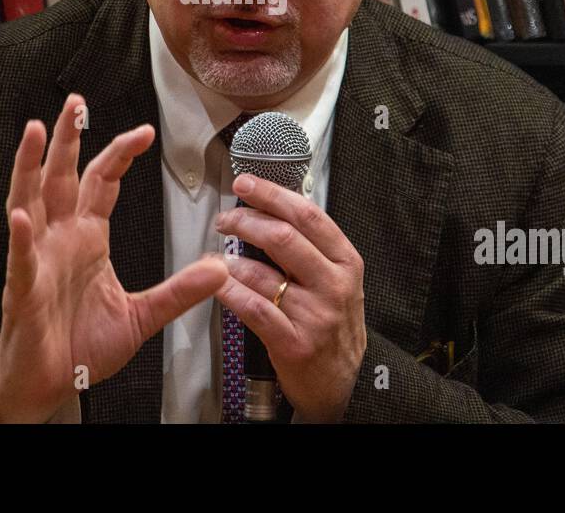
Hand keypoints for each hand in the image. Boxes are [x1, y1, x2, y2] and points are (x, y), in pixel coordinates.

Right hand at [0, 94, 227, 421]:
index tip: (144, 132)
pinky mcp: (23, 290)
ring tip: (33, 133)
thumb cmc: (83, 347)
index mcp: (86, 238)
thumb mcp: (143, 316)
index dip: (120, 154)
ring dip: (29, 167)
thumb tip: (219, 269)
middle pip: (61, 177)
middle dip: (66, 138)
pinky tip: (22, 214)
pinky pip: (22, 258)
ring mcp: (38, 260)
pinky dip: (22, 236)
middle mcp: (59, 239)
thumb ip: (179, 291)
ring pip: (30, 201)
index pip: (102, 182)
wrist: (53, 385)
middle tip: (74, 102)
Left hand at [214, 172, 365, 422]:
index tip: (246, 183)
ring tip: (217, 257)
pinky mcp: (294, 342)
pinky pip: (253, 308)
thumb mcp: (339, 280)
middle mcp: (334, 285)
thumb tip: (270, 210)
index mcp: (346, 261)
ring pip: (263, 272)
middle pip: (283, 237)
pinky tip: (219, 284)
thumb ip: (312, 248)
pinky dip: (230, 291)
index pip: (308, 215)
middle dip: (245, 221)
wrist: (344, 382)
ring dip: (230, 259)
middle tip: (225, 219)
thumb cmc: (334, 325)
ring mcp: (315, 314)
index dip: (272, 194)